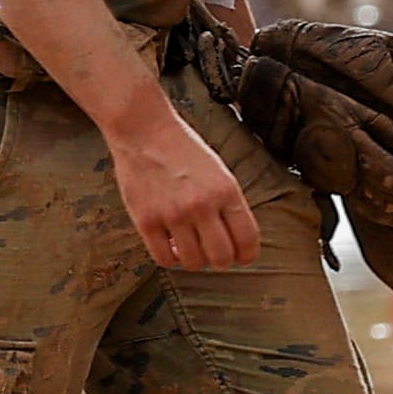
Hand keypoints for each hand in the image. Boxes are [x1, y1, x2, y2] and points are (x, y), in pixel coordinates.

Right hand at [108, 106, 259, 272]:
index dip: (247, 255)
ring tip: (189, 245)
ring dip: (195, 259)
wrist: (144, 131)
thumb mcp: (219, 172)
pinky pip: (164, 259)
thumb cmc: (183, 150)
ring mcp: (173, 215)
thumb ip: (229, 205)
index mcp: (226, 191)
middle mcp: (202, 205)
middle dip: (221, 260)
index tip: (241, 256)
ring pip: (194, 263)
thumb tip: (236, 243)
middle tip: (213, 252)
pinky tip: (170, 245)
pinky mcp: (146, 221)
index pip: (247, 240)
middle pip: (222, 258)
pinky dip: (170, 258)